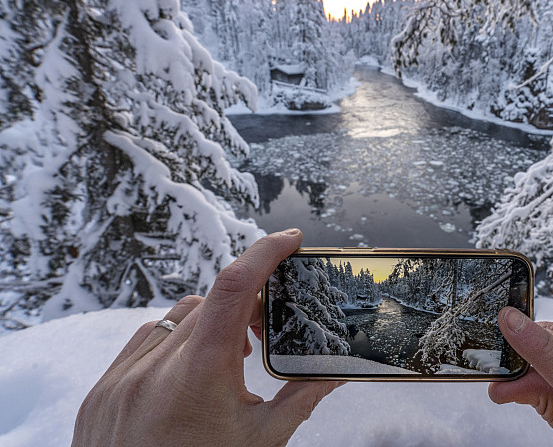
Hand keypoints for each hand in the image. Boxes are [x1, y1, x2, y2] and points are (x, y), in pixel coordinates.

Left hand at [73, 228, 341, 446]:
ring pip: (176, 318)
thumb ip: (300, 400)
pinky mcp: (102, 392)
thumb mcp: (260, 444)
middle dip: (247, 306)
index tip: (290, 240)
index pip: (235, 287)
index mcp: (201, 373)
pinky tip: (188, 370)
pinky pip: (143, 342)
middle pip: (212, 304)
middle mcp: (156, 366)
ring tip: (230, 356)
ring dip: (209, 322)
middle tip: (268, 329)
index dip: (265, 252)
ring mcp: (122, 377)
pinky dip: (173, 342)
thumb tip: (336, 372)